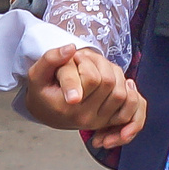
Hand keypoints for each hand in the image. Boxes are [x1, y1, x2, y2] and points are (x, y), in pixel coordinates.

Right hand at [20, 44, 145, 147]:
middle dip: (98, 63)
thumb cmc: (42, 91)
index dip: (85, 61)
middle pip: (109, 82)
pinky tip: (120, 80)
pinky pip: (132, 107)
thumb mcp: (36, 74)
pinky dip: (131, 92)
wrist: (47, 111)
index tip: (74, 56)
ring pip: (122, 92)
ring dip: (113, 72)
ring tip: (95, 67)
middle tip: (82, 59)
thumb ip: (50, 59)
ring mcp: (99, 121)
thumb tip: (71, 49)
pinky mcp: (110, 121)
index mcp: (67, 107)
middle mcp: (85, 117)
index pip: (91, 79)